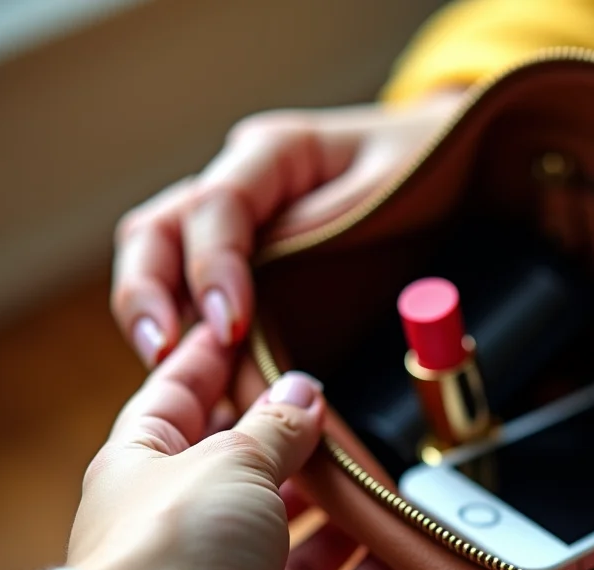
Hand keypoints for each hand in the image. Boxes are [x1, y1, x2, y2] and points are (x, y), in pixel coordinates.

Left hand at [68, 325, 400, 569]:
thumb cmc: (169, 550)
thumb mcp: (231, 459)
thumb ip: (275, 427)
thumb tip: (303, 393)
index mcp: (141, 471)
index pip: (174, 399)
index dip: (206, 362)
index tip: (237, 331)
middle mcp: (178, 534)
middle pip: (242, 478)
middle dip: (289, 448)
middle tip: (335, 412)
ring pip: (290, 550)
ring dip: (335, 520)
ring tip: (379, 482)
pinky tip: (401, 552)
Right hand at [111, 92, 462, 366]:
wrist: (445, 165)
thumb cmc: (424, 172)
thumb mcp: (393, 192)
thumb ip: (336, 240)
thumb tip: (290, 315)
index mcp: (275, 154)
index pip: (217, 204)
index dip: (214, 267)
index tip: (231, 327)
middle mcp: (239, 186)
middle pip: (158, 232)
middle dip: (147, 294)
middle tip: (162, 355)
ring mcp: (231, 226)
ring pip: (160, 265)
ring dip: (154, 320)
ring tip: (167, 377)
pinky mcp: (240, 266)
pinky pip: (193, 299)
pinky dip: (190, 341)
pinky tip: (204, 390)